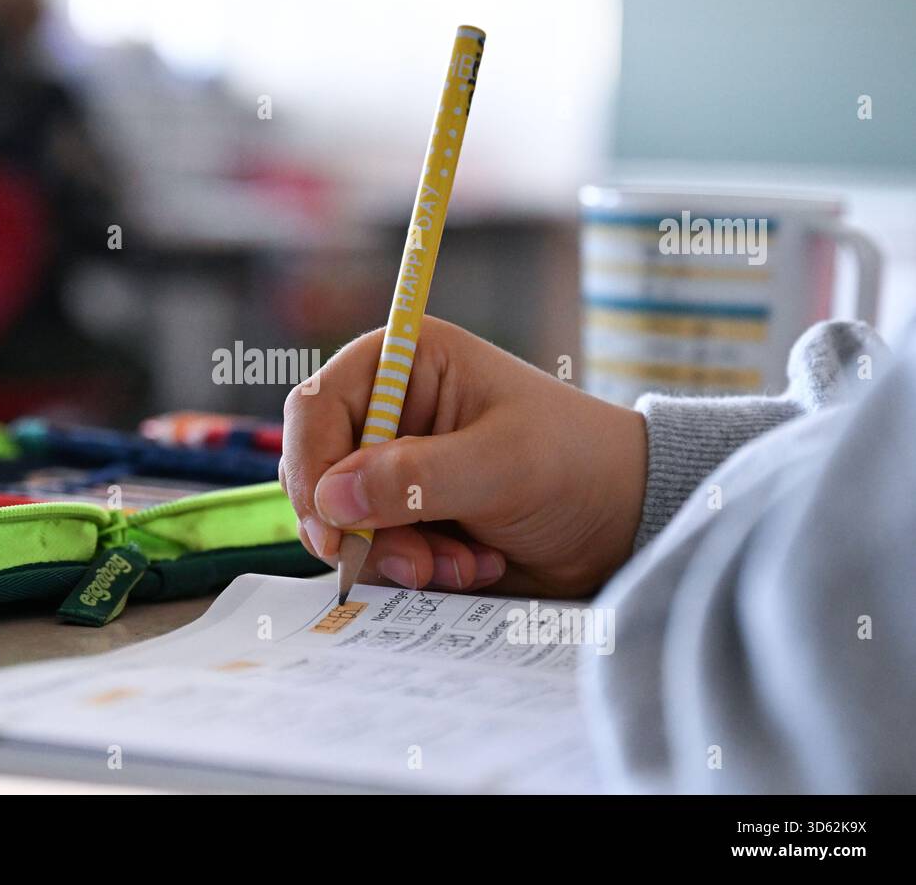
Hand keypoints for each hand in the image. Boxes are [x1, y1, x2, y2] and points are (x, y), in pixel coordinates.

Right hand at [280, 317, 646, 596]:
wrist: (622, 523)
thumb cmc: (576, 464)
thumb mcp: (502, 465)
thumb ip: (415, 479)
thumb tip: (332, 499)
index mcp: (403, 363)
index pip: (316, 408)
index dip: (312, 467)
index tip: (331, 529)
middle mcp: (387, 410)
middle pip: (317, 471)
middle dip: (360, 527)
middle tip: (416, 564)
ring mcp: (392, 467)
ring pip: (339, 522)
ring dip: (395, 556)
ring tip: (464, 564)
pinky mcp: (402, 516)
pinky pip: (369, 552)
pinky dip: (411, 571)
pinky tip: (470, 566)